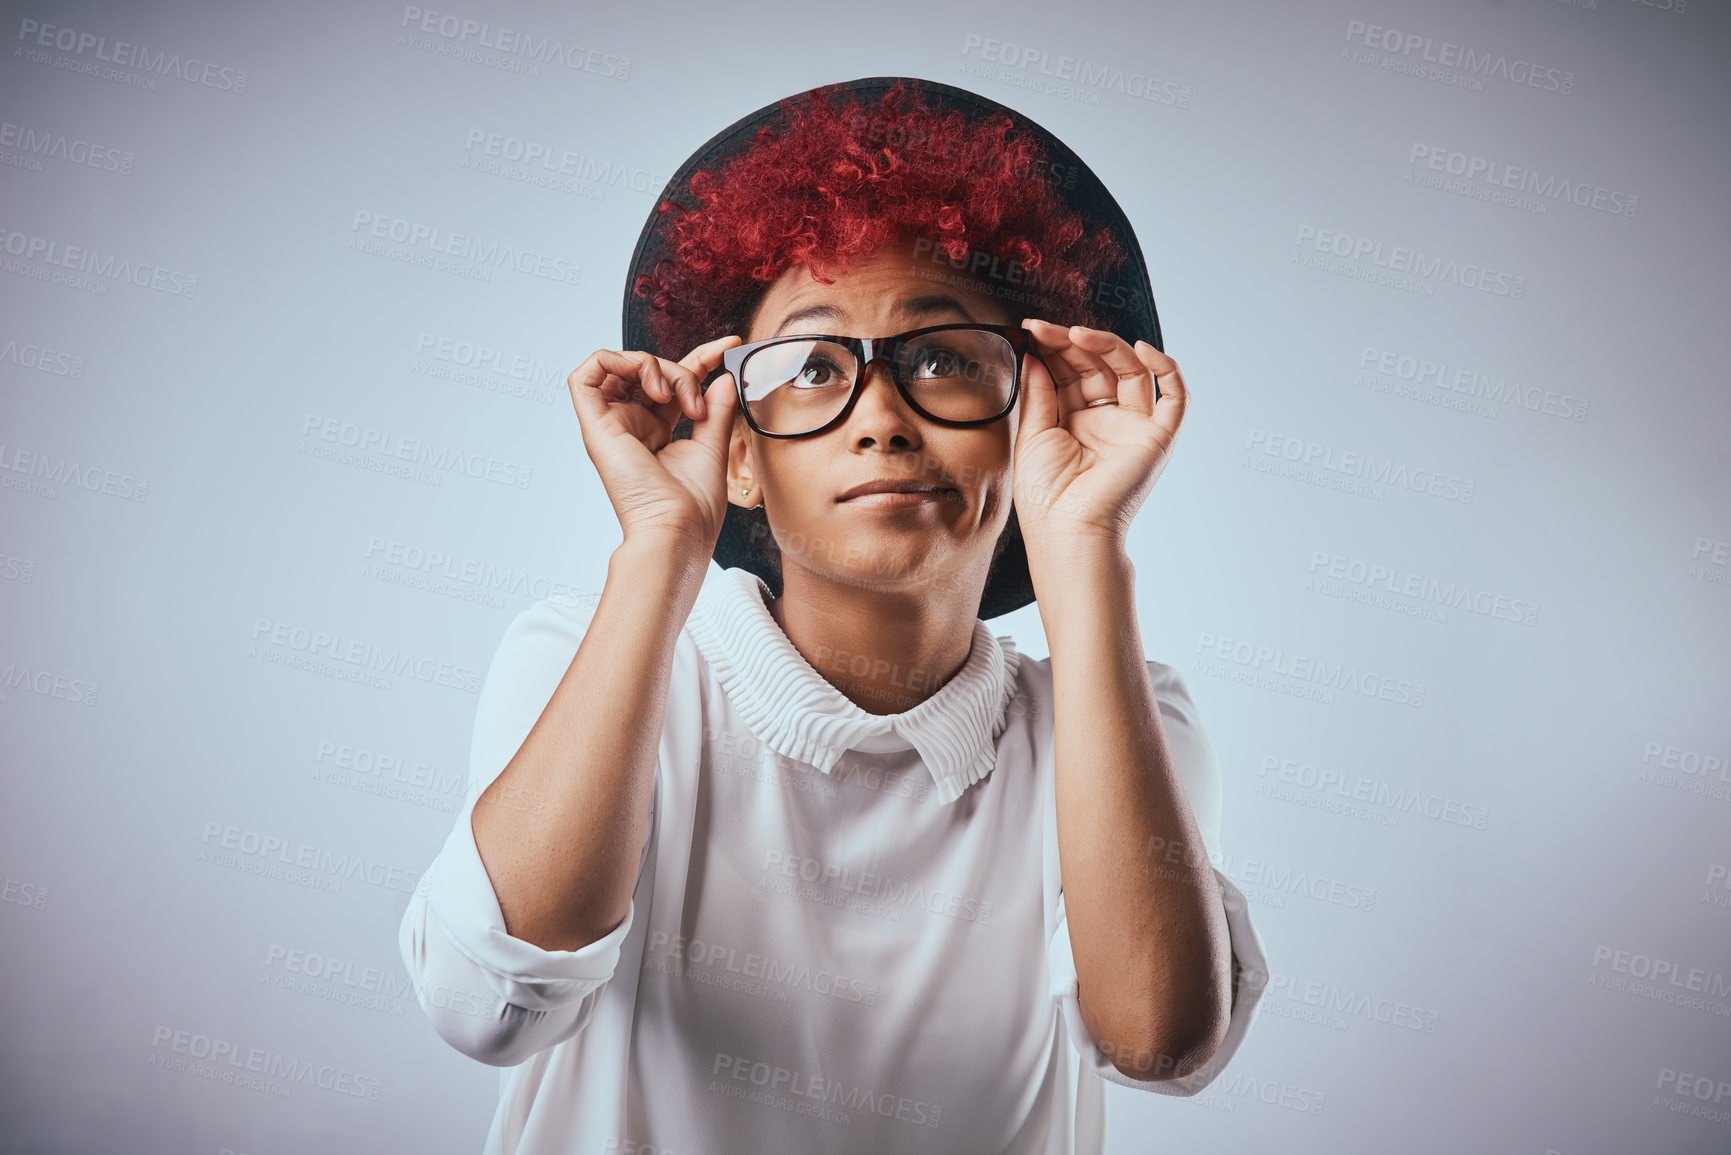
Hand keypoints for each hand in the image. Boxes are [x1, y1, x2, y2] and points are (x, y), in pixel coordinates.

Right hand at [568, 335, 742, 557]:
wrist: (677, 529)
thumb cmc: (693, 506)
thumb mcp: (713, 447)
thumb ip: (716, 410)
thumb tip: (721, 378)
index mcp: (656, 432)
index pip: (672, 382)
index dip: (700, 358)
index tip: (729, 345)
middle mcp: (631, 425)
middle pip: (652, 371)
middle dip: (683, 371)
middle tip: (699, 405)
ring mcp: (611, 425)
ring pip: (623, 367)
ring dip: (654, 367)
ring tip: (674, 398)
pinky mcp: (595, 426)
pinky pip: (586, 374)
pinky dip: (615, 360)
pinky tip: (647, 379)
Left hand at [1012, 318, 1186, 556]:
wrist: (1066, 530)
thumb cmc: (1045, 496)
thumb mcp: (1032, 435)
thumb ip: (1039, 393)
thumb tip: (1036, 354)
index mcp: (1077, 421)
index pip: (1072, 372)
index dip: (1055, 349)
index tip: (1032, 331)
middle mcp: (1107, 420)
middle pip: (1099, 367)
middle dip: (1073, 344)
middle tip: (1046, 330)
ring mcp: (1134, 428)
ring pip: (1132, 372)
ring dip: (1108, 347)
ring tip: (1077, 334)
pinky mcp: (1157, 438)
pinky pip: (1175, 399)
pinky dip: (1167, 370)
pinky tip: (1142, 349)